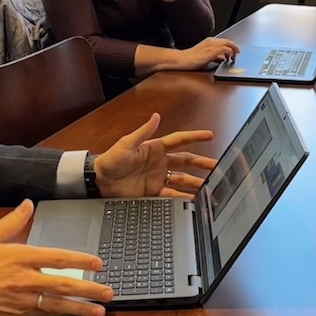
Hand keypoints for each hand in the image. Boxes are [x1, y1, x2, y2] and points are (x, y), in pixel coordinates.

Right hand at [0, 201, 114, 315]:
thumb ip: (11, 221)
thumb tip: (28, 204)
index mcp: (21, 257)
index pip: (59, 258)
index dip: (82, 260)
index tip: (99, 263)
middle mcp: (26, 279)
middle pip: (64, 285)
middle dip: (90, 289)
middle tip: (109, 293)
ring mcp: (21, 300)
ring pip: (57, 305)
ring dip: (80, 309)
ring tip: (100, 312)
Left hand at [94, 112, 216, 197]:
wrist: (99, 181)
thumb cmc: (110, 159)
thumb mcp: (126, 144)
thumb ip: (143, 132)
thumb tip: (156, 116)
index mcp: (155, 148)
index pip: (179, 140)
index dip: (194, 137)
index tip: (210, 135)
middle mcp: (160, 162)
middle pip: (186, 161)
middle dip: (201, 163)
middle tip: (216, 166)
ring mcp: (158, 177)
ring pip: (182, 179)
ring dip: (195, 182)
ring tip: (209, 185)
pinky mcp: (153, 192)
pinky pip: (172, 194)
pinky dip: (183, 197)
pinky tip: (193, 199)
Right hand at [180, 37, 239, 68]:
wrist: (183, 59)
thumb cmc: (192, 59)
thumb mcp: (206, 56)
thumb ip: (215, 56)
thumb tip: (223, 58)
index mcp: (210, 41)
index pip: (224, 41)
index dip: (231, 46)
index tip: (234, 52)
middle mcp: (212, 41)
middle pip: (228, 41)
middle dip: (235, 47)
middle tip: (237, 55)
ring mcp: (212, 45)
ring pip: (229, 44)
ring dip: (234, 50)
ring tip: (233, 58)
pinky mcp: (212, 51)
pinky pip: (226, 49)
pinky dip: (230, 53)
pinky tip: (229, 59)